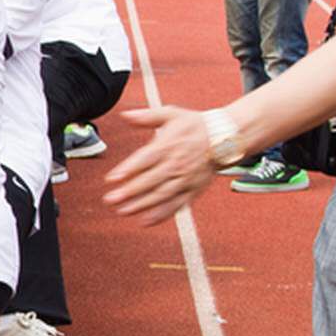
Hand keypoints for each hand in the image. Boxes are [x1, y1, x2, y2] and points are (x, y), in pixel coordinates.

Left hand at [103, 107, 215, 222]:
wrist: (225, 137)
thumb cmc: (194, 125)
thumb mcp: (171, 114)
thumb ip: (147, 117)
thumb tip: (125, 115)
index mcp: (168, 145)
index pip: (145, 159)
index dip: (128, 169)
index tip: (111, 179)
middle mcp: (177, 164)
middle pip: (151, 180)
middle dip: (129, 192)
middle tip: (110, 199)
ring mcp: (186, 178)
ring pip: (162, 195)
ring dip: (142, 205)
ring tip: (123, 211)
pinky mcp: (194, 189)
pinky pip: (177, 204)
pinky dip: (162, 214)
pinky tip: (145, 221)